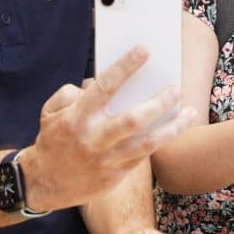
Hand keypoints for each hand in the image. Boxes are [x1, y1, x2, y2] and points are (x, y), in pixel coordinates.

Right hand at [21, 47, 196, 211]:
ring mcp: (107, 160)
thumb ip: (72, 93)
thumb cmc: (53, 139)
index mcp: (77, 118)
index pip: (105, 87)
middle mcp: (94, 139)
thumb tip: (98, 83)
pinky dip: (161, 141)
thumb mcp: (51, 112)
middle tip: (176, 88)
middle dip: (159, 102)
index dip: (126, 66)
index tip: (145, 50)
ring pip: (147, 143)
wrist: (42, 184)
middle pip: (134, 119)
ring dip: (173, 127)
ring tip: (190, 112)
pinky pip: (144, 156)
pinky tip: (174, 129)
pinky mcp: (115, 176)